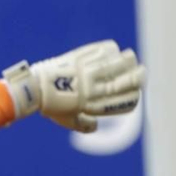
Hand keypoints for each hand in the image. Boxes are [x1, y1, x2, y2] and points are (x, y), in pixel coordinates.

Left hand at [2, 39, 143, 133]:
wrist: (35, 88)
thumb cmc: (51, 106)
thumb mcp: (69, 121)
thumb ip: (84, 125)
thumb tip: (95, 126)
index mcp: (98, 104)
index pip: (129, 100)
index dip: (136, 94)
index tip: (135, 90)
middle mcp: (98, 87)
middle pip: (132, 79)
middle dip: (139, 75)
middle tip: (139, 72)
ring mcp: (92, 70)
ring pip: (122, 62)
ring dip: (128, 60)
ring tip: (129, 59)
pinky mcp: (84, 55)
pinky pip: (107, 49)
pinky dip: (111, 50)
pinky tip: (110, 52)